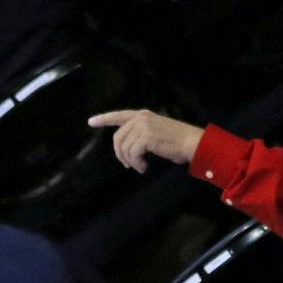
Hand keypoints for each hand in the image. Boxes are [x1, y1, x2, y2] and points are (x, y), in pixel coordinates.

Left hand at [87, 110, 204, 173]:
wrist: (191, 143)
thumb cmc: (176, 141)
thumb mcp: (155, 131)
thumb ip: (140, 133)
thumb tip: (125, 147)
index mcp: (142, 115)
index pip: (118, 115)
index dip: (103, 119)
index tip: (91, 122)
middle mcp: (141, 118)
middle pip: (118, 138)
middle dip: (120, 154)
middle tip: (129, 165)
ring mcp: (143, 126)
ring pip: (124, 148)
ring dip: (130, 161)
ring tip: (140, 166)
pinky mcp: (146, 137)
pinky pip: (132, 154)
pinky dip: (137, 164)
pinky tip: (144, 167)